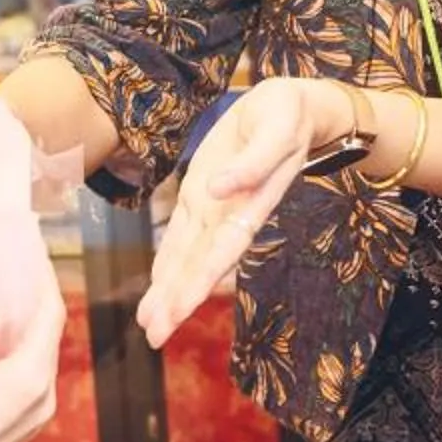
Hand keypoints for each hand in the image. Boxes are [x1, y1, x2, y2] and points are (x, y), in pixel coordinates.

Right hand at [0, 269, 65, 441]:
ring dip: (14, 325)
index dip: (41, 276)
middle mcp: (42, 398)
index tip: (27, 250)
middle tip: (4, 264)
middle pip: (44, 333)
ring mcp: (31, 417)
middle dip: (25, 298)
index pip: (51, 312)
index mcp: (33, 378)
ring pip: (31, 356)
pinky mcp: (14, 427)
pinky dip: (6, 351)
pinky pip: (20, 377)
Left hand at [137, 77, 347, 346]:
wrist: (292, 105)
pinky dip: (168, 260)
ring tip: (149, 323)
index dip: (199, 281)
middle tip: (154, 336)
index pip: (221, 250)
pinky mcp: (200, 193)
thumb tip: (217, 188)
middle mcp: (230, 214)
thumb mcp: (277, 128)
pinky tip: (158, 286)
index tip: (179, 311)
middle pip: (200, 264)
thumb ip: (253, 162)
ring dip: (169, 289)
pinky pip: (181, 233)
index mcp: (250, 203)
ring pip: (187, 255)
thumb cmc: (288, 114)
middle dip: (178, 300)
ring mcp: (214, 206)